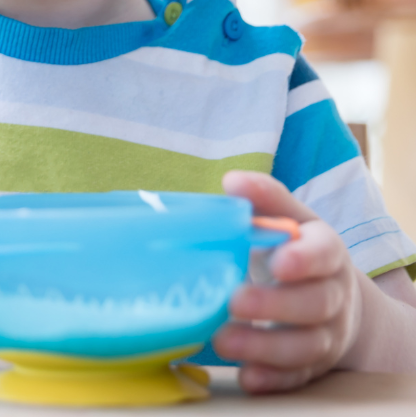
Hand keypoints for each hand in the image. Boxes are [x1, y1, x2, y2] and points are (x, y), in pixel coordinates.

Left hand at [213, 170, 362, 392]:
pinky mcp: (313, 365)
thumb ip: (266, 199)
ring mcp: (326, 334)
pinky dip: (274, 379)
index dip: (304, 259)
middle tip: (234, 301)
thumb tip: (232, 182)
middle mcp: (333, 296)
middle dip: (275, 305)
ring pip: (306, 346)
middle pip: (315, 304)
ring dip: (266, 346)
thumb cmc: (298, 252)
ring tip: (224, 340)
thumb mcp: (291, 220)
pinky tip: (247, 376)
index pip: (324, 253)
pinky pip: (298, 377)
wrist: (337, 302)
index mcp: (326, 253)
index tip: (278, 261)